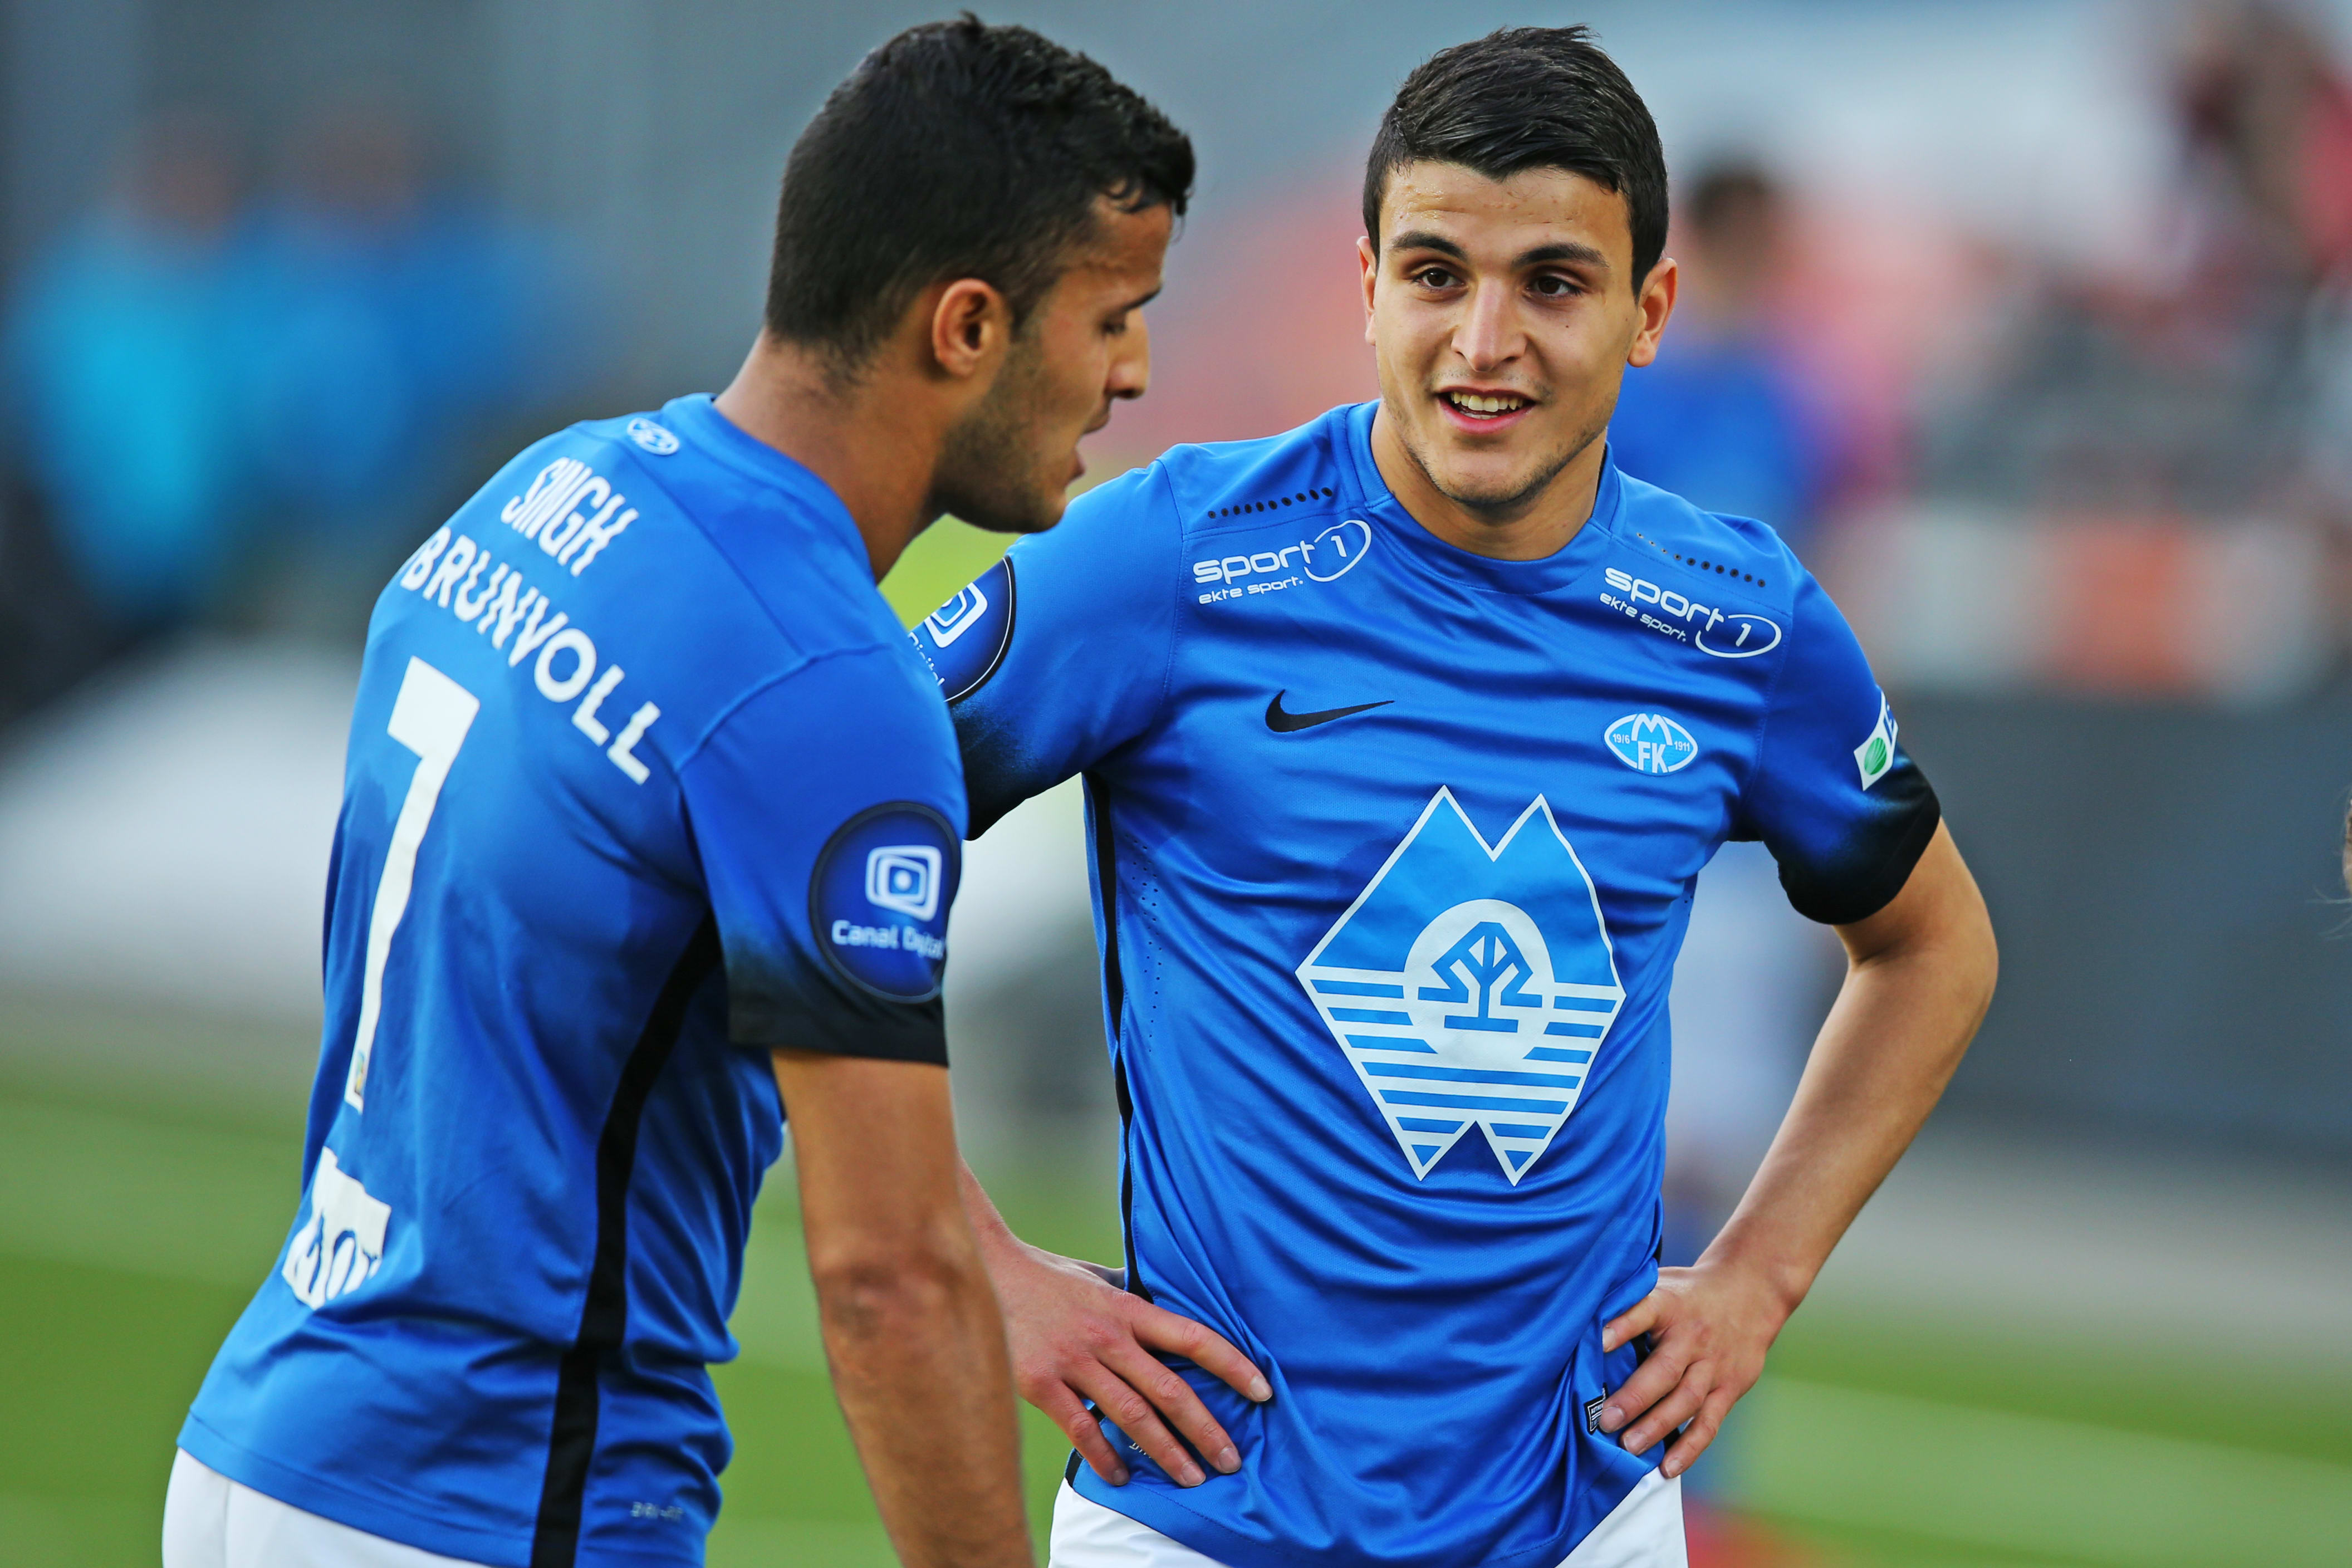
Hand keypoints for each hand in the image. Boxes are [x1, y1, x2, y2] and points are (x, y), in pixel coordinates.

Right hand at [988, 1239, 1269, 1486]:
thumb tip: (1168, 1311)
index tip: (1262, 1391)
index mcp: (1127, 1309)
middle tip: (1231, 1459)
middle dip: (1205, 1428)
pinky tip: (1123, 1476)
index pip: (1192, 1337)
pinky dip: (1105, 1456)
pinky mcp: (1040, 1383)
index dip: (1232, 1364)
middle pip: (1169, 1389)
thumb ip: (1132, 1301)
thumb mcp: (1098, 1279)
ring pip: (1132, 1415)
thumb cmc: (1048, 1277)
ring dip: (1166, 1451)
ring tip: (1192, 1477)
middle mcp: (1107, 1336)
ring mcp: (1073, 1361)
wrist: (986, 1272)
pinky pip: (1081, 1429)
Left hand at [1595, 1258, 1791, 1477]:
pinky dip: (1690, 1447)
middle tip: (1606, 1421)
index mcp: (1670, 1304)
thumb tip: (1580, 1322)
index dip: (1620, 1326)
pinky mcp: (1730, 1387)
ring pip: (1686, 1399)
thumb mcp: (1660, 1284)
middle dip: (1634, 1398)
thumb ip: (1628, 1303)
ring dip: (1658, 1426)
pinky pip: (1709, 1421)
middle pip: (1664, 1370)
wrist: (1751, 1291)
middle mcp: (1693, 1336)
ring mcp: (1714, 1365)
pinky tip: (1668, 1467)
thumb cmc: (1688, 1294)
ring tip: (1630, 1447)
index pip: (1643, 1312)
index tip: (1597, 1342)